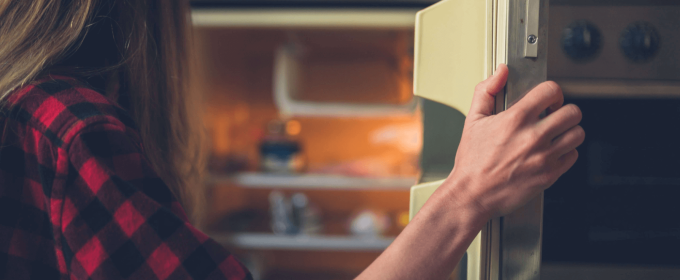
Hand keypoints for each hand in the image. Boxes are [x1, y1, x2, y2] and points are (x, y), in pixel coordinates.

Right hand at [446, 64, 584, 217]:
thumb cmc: (472, 161)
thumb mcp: (473, 120)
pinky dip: (566, 152)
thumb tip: (500, 72)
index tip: (548, 100)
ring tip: (556, 134)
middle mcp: (533, 136)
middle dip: (565, 111)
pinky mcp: (549, 175)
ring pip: (577, 134)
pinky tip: (552, 152)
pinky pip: (573, 156)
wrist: (473, 194)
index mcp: (515, 119)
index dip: (552, 92)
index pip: (551, 91)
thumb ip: (486, 91)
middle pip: (572, 112)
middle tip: (555, 116)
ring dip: (569, 131)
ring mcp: (544, 157)